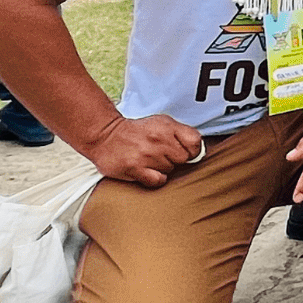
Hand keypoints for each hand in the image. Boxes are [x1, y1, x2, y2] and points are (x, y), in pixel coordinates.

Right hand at [81, 114, 203, 187]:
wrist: (105, 135)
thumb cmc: (135, 131)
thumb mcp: (161, 122)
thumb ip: (180, 133)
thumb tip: (196, 148)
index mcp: (167, 127)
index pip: (195, 142)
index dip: (193, 149)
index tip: (185, 151)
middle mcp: (158, 140)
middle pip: (183, 159)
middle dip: (175, 158)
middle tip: (162, 155)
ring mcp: (147, 155)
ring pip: (170, 170)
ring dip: (162, 167)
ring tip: (149, 159)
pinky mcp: (135, 169)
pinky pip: (158, 180)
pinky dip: (156, 178)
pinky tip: (148, 171)